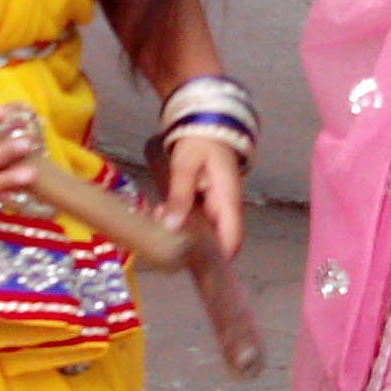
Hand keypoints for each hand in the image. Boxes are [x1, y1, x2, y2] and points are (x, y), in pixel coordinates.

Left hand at [159, 131, 247, 255]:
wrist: (205, 122)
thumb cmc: (199, 142)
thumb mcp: (185, 167)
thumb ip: (179, 196)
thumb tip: (171, 226)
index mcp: (228, 200)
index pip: (232, 239)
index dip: (219, 259)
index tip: (196, 268)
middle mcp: (226, 208)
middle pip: (216, 241)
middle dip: (190, 246)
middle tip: (163, 238)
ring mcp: (216, 206)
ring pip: (203, 231)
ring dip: (181, 232)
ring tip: (157, 217)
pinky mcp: (205, 202)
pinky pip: (195, 219)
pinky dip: (178, 219)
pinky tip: (160, 211)